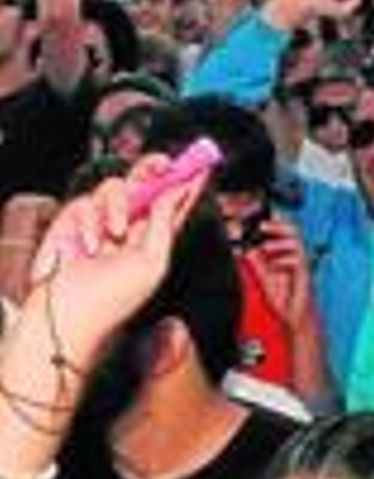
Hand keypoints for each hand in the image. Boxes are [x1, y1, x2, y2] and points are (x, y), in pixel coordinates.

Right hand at [28, 156, 206, 361]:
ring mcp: (99, 223)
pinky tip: (88, 246)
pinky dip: (87, 222)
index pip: (173, 201)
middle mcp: (129, 225)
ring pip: (114, 187)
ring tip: (114, 235)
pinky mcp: (71, 224)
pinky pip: (83, 203)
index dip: (186, 181)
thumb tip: (178, 188)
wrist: (66, 316)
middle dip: (152, 168)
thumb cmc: (112, 300)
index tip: (202, 162)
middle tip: (162, 163)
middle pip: (143, 183)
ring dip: (115, 207)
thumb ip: (164, 222)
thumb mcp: (151, 262)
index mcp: (154, 236)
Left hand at [243, 217, 315, 332]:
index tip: (259, 217)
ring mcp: (301, 264)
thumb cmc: (285, 298)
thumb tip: (247, 250)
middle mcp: (296, 257)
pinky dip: (284, 260)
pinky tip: (274, 265)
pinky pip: (298, 260)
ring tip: (266, 246)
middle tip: (263, 225)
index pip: (283, 232)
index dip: (274, 221)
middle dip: (278, 224)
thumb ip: (258, 263)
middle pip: (293, 231)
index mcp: (287, 255)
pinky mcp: (304, 274)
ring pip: (297, 242)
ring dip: (280, 241)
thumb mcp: (265, 278)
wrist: (295, 318)